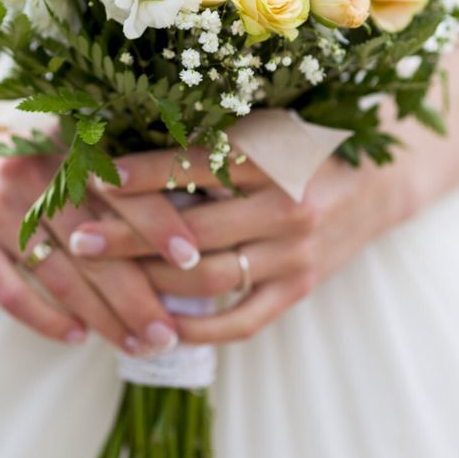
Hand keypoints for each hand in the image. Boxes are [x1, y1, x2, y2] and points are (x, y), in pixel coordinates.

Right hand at [0, 132, 185, 355]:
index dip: (158, 222)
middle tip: (169, 333)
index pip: (121, 188)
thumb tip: (186, 234)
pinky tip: (79, 338)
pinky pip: (12, 292)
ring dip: (103, 318)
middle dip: (138, 295)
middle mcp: (33, 173)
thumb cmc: (30, 168)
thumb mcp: (68, 154)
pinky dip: (48, 320)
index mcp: (67, 148)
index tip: (191, 258)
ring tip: (138, 346)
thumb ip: (115, 182)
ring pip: (60, 275)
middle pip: (95, 244)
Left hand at [68, 147, 420, 343]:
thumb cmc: (306, 146)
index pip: (193, 167)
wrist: (379, 183)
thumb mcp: (267, 128)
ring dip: (149, 284)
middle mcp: (288, 207)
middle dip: (127, 237)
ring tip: (104, 282)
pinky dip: (196, 329)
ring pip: (207, 280)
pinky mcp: (300, 290)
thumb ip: (211, 140)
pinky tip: (156, 326)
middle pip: (190, 231)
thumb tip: (128, 149)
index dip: (139, 174)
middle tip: (79, 238)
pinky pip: (241, 321)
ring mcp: (295, 255)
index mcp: (276, 156)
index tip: (94, 176)